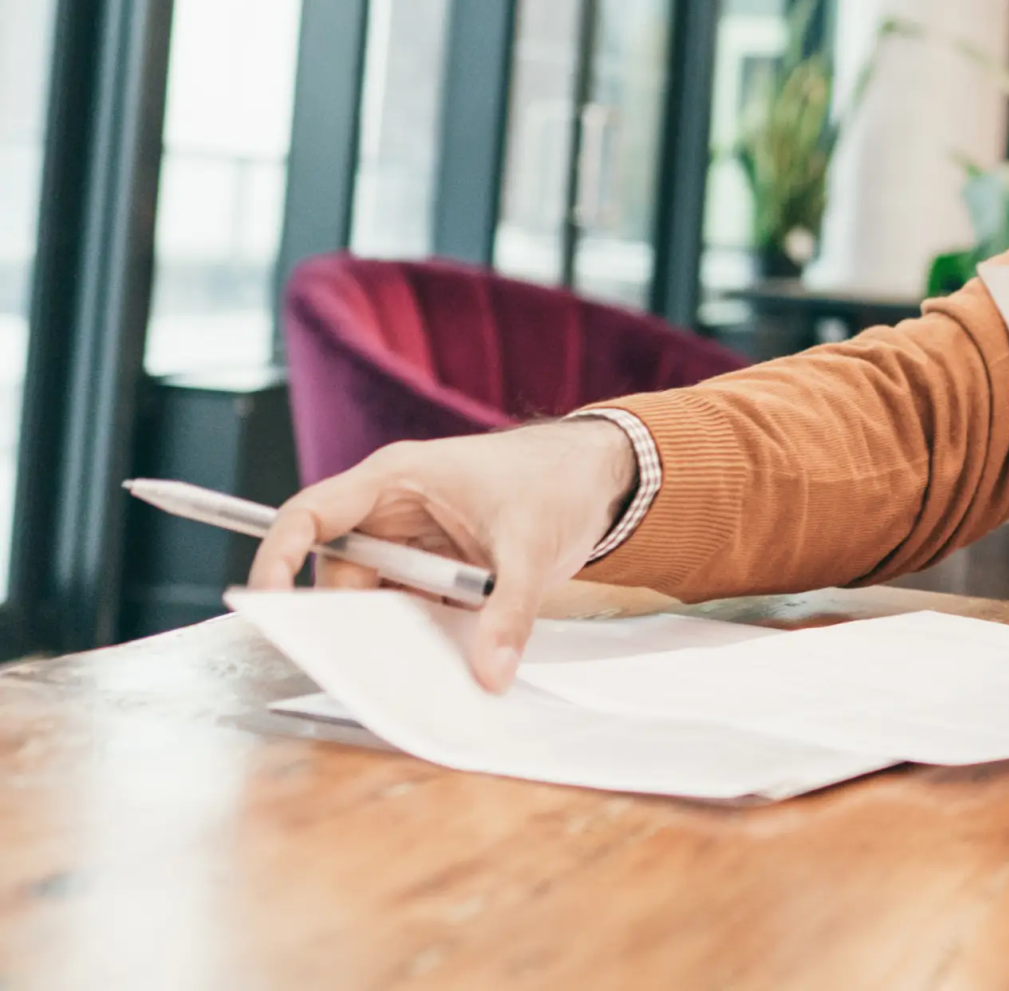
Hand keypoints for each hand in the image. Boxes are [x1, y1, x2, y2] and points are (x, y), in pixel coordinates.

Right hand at [247, 421, 637, 691]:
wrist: (601, 474)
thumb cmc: (557, 481)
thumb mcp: (533, 547)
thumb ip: (509, 611)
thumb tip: (489, 675)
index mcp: (396, 479)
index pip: (310, 516)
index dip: (278, 558)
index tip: (268, 605)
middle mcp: (392, 511)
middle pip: (340, 572)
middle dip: (350, 618)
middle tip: (365, 664)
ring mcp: (413, 543)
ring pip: (376, 598)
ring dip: (393, 631)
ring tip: (419, 664)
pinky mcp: (435, 570)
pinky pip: (410, 609)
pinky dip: (421, 634)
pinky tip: (444, 659)